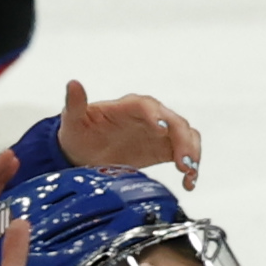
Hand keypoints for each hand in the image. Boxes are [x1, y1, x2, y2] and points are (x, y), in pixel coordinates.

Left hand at [53, 81, 203, 181]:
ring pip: (186, 135)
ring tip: (189, 172)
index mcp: (128, 107)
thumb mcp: (72, 120)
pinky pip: (186, 153)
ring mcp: (159, 133)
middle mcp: (148, 117)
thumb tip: (73, 84)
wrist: (84, 154)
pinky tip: (189, 181)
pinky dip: (191, 167)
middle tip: (183, 162)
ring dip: (192, 152)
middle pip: (174, 121)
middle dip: (182, 140)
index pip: (147, 106)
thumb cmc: (80, 134)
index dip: (156, 116)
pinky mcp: (164, 150)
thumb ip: (75, 103)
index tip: (161, 129)